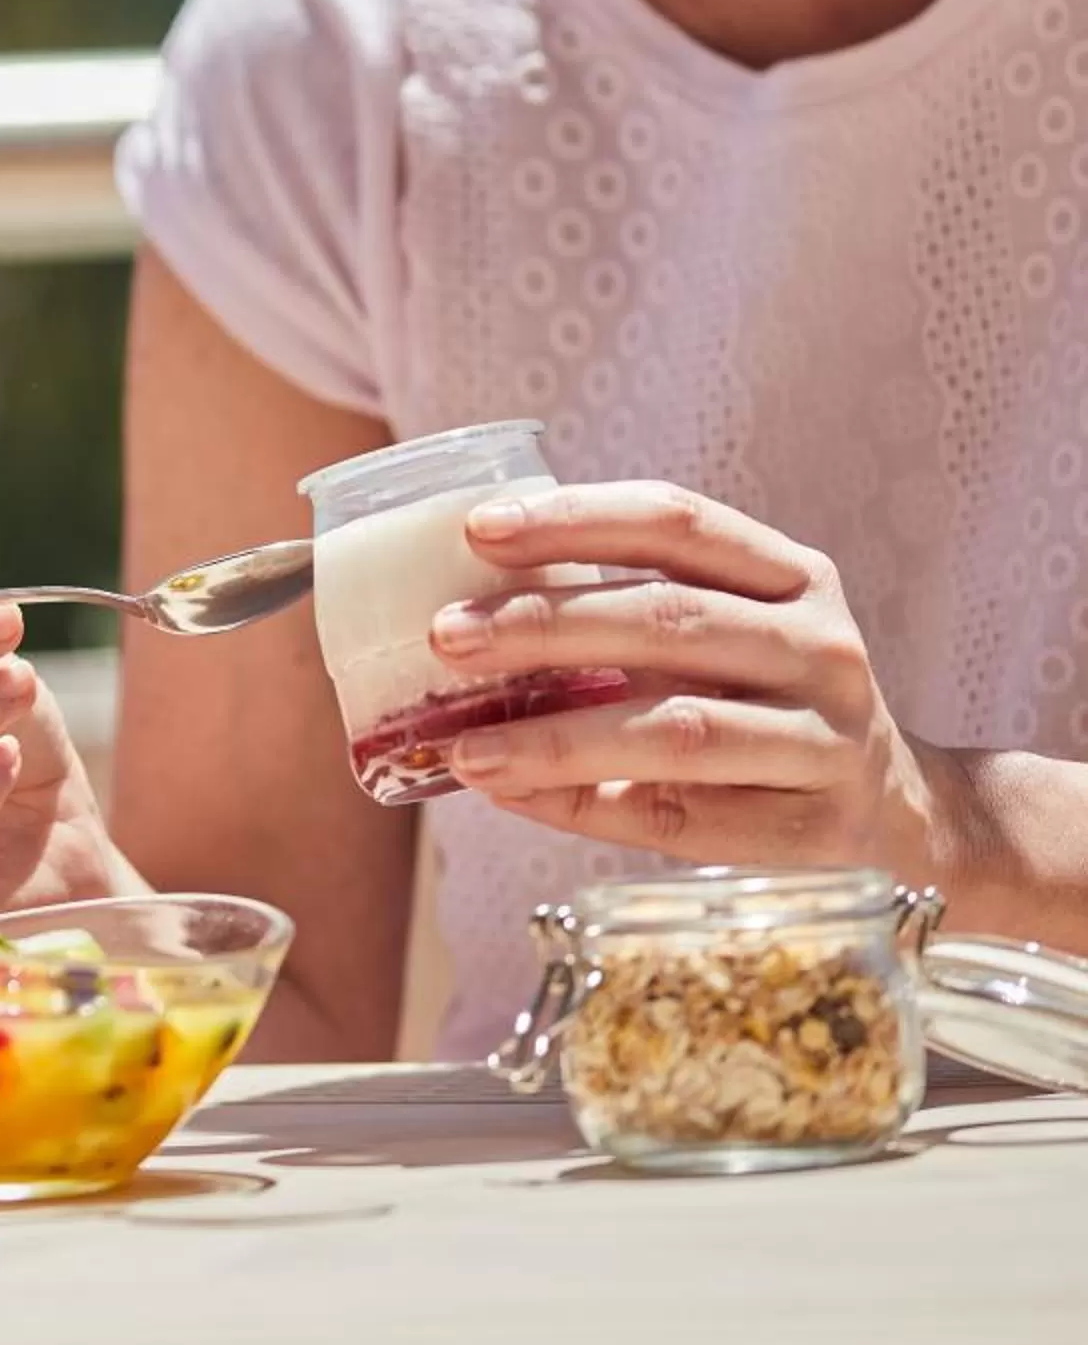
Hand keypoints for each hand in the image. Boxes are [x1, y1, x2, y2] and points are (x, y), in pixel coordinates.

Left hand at [429, 482, 943, 867]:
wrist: (898, 810)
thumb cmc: (763, 704)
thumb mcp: (725, 634)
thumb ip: (623, 616)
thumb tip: (461, 630)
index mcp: (790, 575)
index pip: (677, 522)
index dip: (575, 519)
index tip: (478, 528)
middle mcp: (819, 645)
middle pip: (668, 619)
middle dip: (544, 624)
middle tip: (447, 636)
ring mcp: (826, 736)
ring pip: (677, 727)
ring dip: (556, 737)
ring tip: (466, 749)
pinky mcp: (812, 825)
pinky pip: (682, 813)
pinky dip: (588, 806)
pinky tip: (518, 798)